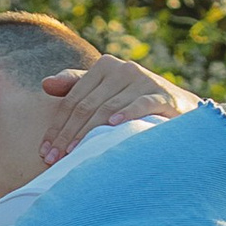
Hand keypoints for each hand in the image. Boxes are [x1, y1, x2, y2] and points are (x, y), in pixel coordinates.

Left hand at [37, 55, 196, 163]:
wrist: (180, 109)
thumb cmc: (133, 102)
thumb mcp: (104, 92)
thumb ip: (76, 86)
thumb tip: (45, 84)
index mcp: (105, 66)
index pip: (73, 100)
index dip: (57, 126)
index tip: (44, 152)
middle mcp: (123, 69)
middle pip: (87, 106)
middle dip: (68, 134)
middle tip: (54, 159)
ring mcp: (144, 80)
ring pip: (107, 108)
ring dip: (88, 133)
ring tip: (74, 153)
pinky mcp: (163, 95)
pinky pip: (140, 105)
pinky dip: (126, 115)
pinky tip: (112, 126)